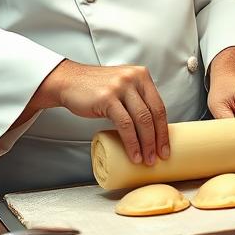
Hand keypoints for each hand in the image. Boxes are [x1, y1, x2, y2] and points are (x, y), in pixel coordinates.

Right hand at [37, 60, 169, 166]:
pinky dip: (131, 142)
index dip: (164, 129)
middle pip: (153, 113)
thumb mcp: (121, 86)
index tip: (166, 146)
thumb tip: (152, 129)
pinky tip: (133, 153)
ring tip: (146, 159)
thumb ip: (136, 99)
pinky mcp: (108, 98)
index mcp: (141, 75)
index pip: (159, 105)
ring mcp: (121, 87)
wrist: (69, 81)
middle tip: (160, 156)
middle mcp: (134, 78)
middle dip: (158, 139)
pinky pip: (125, 124)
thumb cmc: (95, 88)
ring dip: (146, 144)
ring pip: (141, 120)